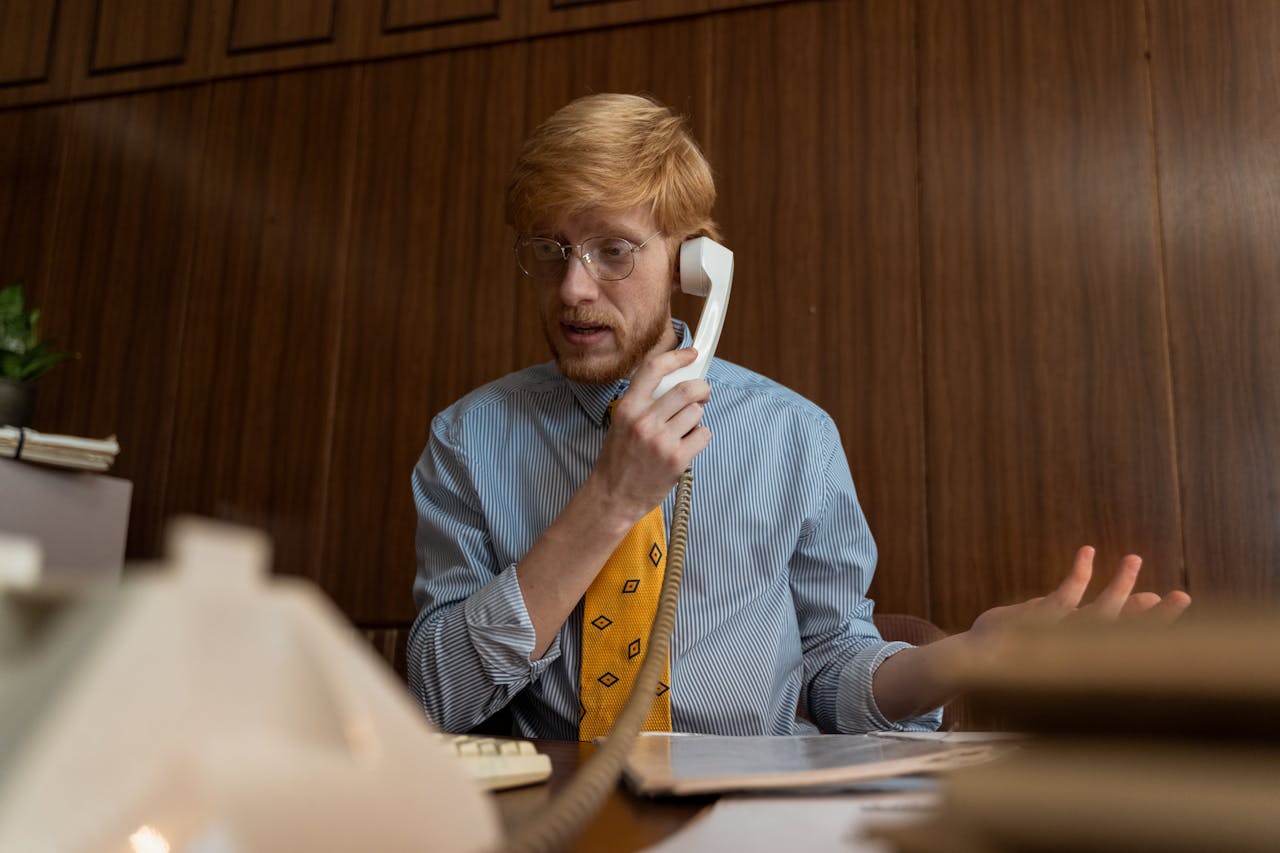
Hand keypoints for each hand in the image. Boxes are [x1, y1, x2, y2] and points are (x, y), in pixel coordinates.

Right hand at [588, 347, 710, 523]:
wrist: (613, 496)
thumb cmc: (620, 459)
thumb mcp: (623, 422)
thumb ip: (646, 402)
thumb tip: (680, 382)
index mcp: (628, 407)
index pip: (654, 368)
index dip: (677, 357)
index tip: (692, 354)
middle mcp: (644, 421)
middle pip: (687, 389)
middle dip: (702, 389)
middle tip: (703, 395)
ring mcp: (661, 440)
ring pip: (697, 412)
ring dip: (696, 419)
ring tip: (684, 430)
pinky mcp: (676, 459)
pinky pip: (703, 435)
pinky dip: (700, 438)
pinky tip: (686, 446)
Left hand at [968, 546, 1191, 642]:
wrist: (978, 663)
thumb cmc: (1016, 650)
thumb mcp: (1054, 633)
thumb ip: (1077, 615)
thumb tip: (1106, 597)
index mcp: (1085, 654)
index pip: (1128, 641)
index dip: (1153, 623)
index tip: (1173, 601)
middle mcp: (1079, 651)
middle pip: (1126, 634)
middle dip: (1157, 617)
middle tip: (1184, 597)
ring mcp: (1061, 637)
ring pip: (1101, 613)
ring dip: (1121, 586)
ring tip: (1134, 558)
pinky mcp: (1040, 622)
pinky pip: (1067, 595)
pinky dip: (1079, 573)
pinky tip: (1088, 551)